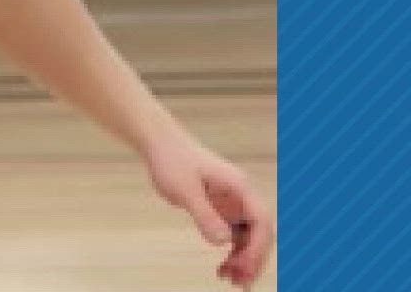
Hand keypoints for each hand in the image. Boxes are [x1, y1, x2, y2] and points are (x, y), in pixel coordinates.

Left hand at [143, 134, 272, 286]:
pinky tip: (223, 268)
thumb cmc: (171, 160)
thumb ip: (204, 214)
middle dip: (253, 259)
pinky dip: (231, 252)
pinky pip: (233, 234)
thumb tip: (223, 241)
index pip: (261, 222)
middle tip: (240, 283)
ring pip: (247, 237)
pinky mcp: (221, 208)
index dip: (257, 248)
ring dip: (243, 259)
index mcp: (240, 187)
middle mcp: (241, 196)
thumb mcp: (185, 189)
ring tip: (230, 281)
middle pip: (259, 233)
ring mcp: (232, 202)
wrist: (158, 142)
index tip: (244, 267)